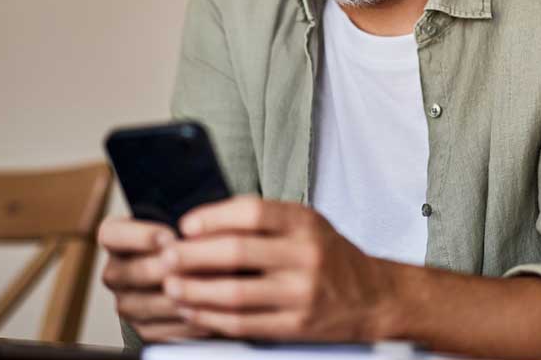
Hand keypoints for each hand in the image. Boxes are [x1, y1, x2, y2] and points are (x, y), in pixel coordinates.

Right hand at [96, 218, 211, 340]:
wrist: (181, 273)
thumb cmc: (180, 238)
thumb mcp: (174, 223)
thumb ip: (180, 225)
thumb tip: (196, 232)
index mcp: (113, 239)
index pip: (114, 235)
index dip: (142, 236)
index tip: (170, 237)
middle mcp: (113, 272)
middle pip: (135, 272)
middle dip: (167, 269)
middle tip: (192, 265)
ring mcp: (124, 303)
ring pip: (150, 304)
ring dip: (182, 297)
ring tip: (210, 288)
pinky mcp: (139, 329)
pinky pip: (162, 329)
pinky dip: (187, 321)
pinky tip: (209, 310)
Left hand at [159, 195, 398, 340]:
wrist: (374, 298)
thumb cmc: (331, 256)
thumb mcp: (307, 224)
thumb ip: (265, 220)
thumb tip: (205, 222)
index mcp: (305, 223)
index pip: (252, 213)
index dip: (212, 218)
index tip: (185, 225)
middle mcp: (305, 256)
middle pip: (237, 253)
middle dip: (192, 256)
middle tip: (165, 257)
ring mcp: (301, 294)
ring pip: (235, 294)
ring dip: (195, 292)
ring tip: (171, 287)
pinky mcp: (296, 326)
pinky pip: (245, 324)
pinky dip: (213, 319)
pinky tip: (194, 313)